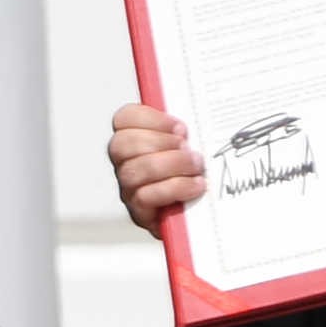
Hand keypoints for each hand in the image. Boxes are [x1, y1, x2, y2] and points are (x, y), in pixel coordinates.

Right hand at [107, 103, 203, 235]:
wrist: (203, 216)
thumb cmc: (195, 177)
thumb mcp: (192, 145)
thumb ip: (186, 130)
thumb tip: (200, 109)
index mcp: (135, 141)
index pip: (123, 119)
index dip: (149, 118)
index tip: (179, 127)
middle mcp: (126, 164)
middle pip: (122, 145)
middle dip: (160, 142)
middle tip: (188, 147)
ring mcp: (129, 189)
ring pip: (133, 171)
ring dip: (170, 164)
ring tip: (196, 166)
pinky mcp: (140, 212)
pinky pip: (146, 196)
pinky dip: (175, 187)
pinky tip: (195, 185)